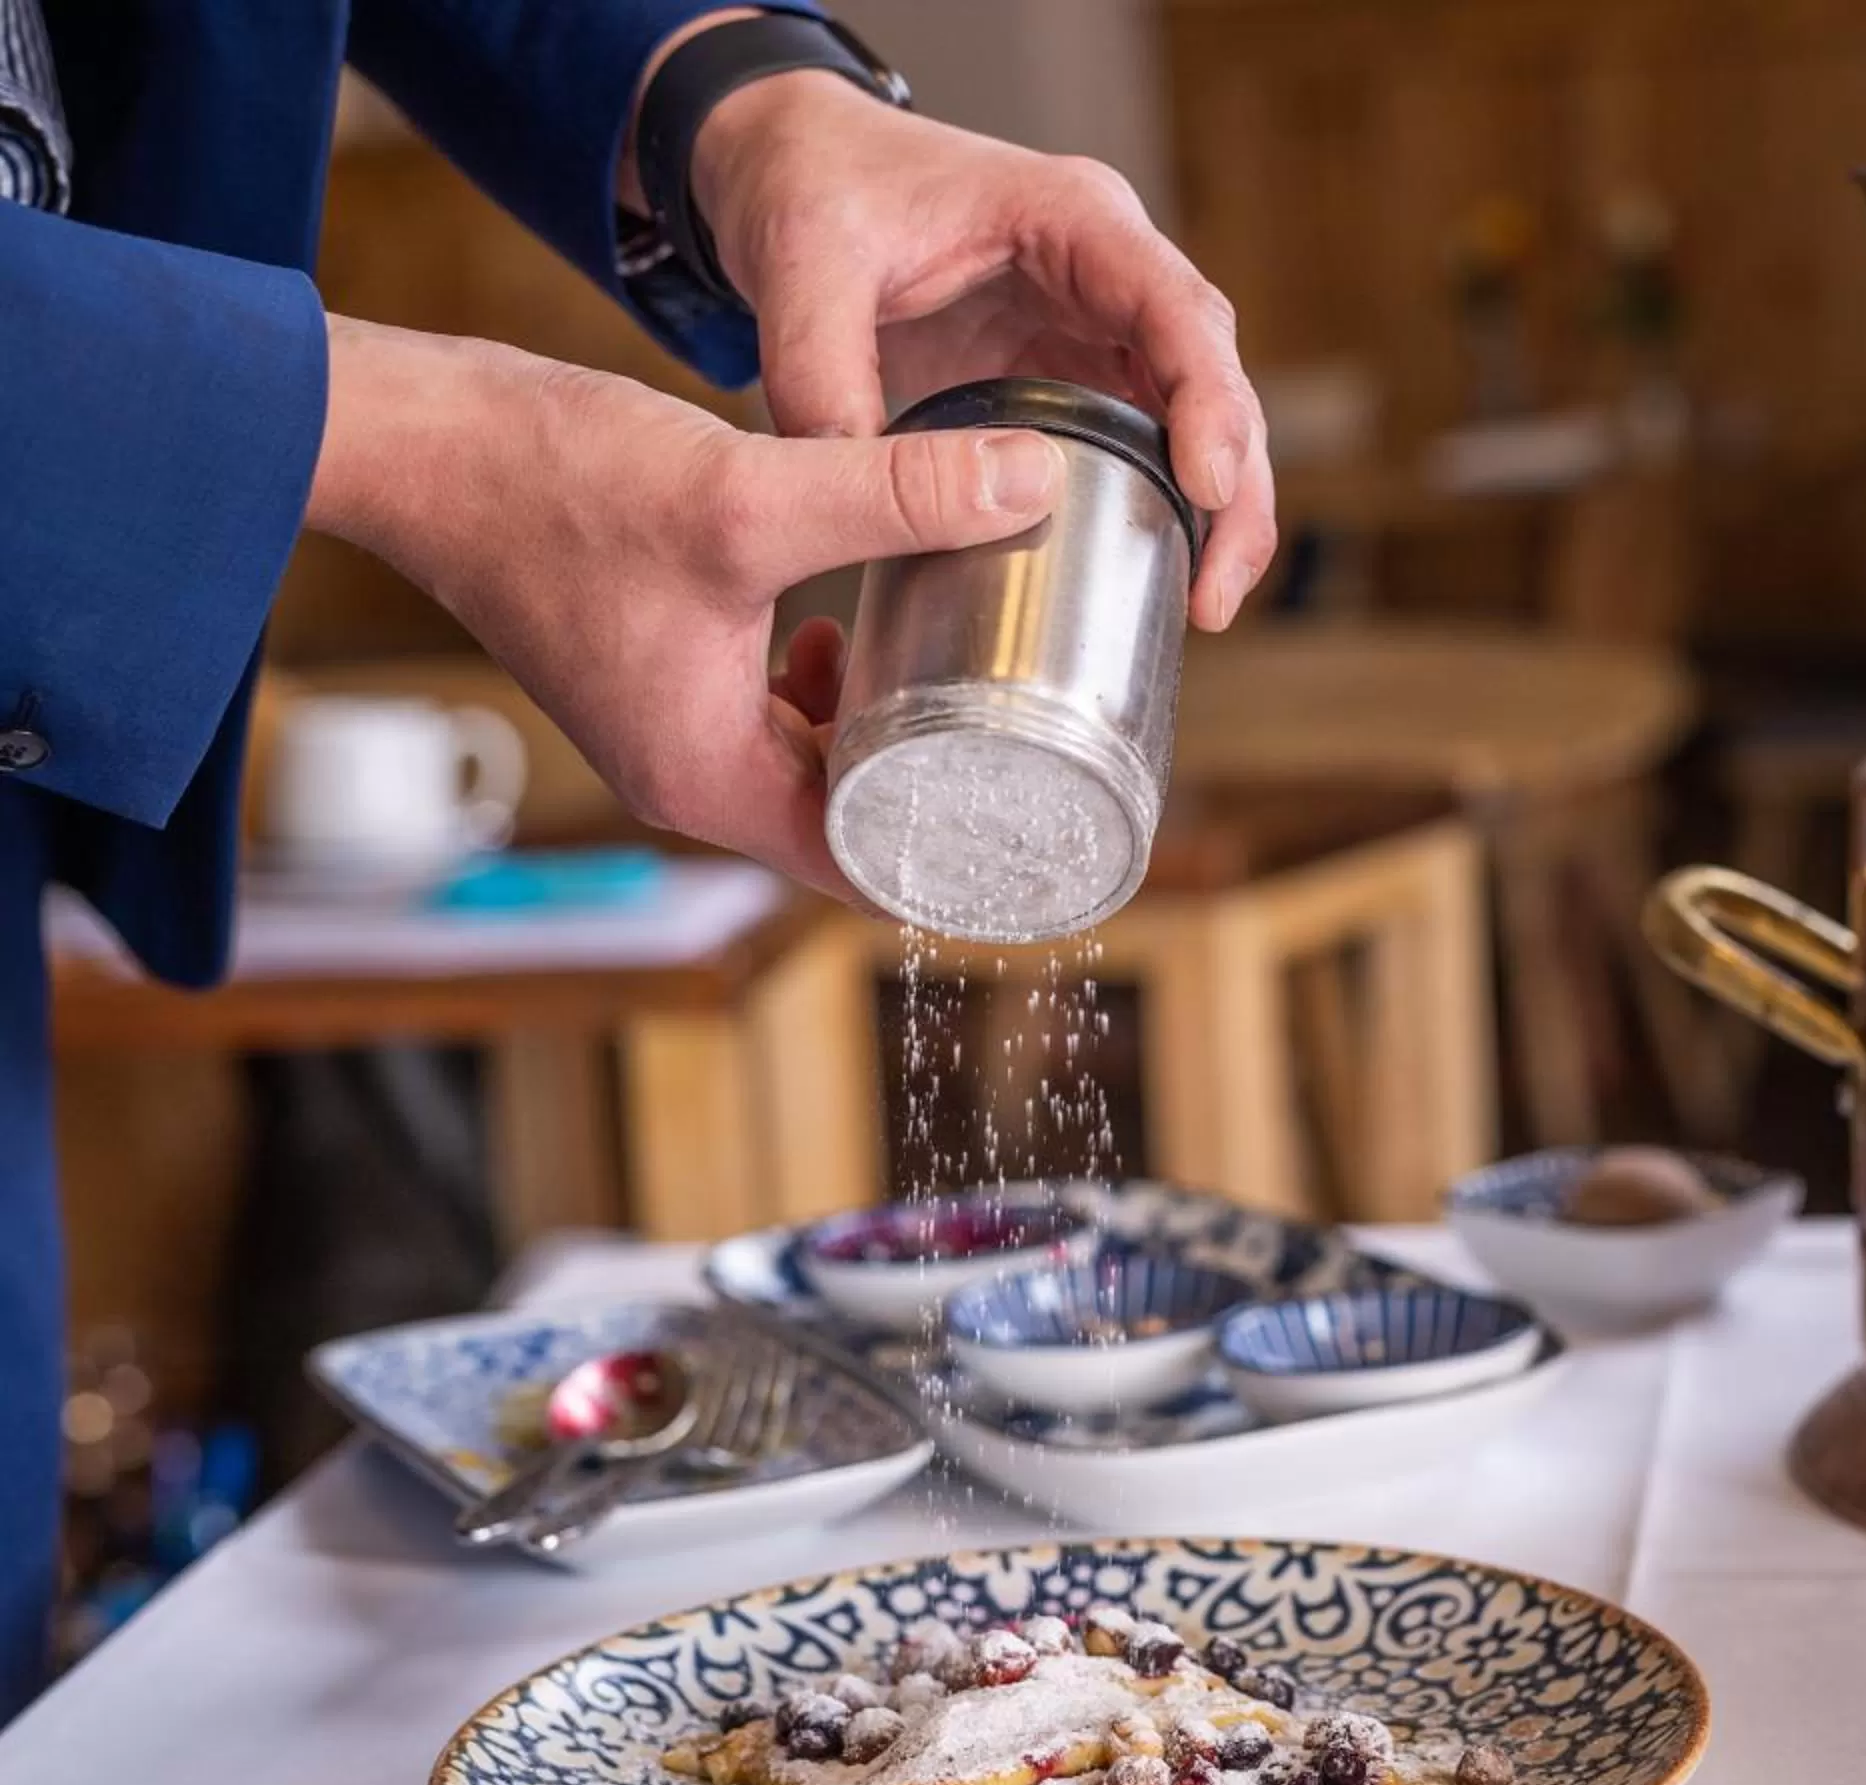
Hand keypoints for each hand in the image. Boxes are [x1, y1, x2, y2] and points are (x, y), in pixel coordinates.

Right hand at [303, 314, 1064, 898]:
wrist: (415, 440)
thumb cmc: (551, 483)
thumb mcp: (749, 495)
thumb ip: (896, 495)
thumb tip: (1032, 481)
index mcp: (710, 780)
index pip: (870, 865)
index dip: (966, 852)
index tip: (1053, 815)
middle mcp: (687, 775)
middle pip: (853, 819)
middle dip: (945, 781)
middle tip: (1042, 729)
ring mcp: (667, 727)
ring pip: (815, 762)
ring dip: (888, 724)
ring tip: (969, 666)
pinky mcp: (658, 673)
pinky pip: (773, 713)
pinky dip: (831, 684)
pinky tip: (860, 617)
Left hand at [680, 70, 1274, 629]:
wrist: (794, 166)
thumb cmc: (814, 184)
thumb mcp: (799, 265)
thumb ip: (819, 372)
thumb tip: (847, 491)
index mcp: (1070, 218)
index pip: (1176, 310)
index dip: (1208, 399)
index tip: (1207, 488)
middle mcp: (1110, 270)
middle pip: (1214, 378)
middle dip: (1233, 489)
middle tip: (1215, 593)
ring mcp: (1098, 325)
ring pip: (1198, 420)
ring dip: (1214, 514)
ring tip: (1202, 605)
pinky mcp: (1072, 374)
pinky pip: (1144, 444)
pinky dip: (1161, 510)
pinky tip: (1155, 576)